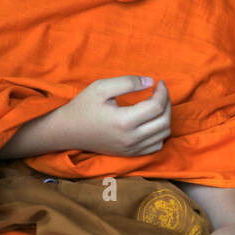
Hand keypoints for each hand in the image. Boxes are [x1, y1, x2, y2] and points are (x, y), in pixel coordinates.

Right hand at [53, 75, 170, 155]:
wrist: (67, 131)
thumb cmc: (83, 107)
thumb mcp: (101, 87)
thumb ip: (127, 82)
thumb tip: (151, 81)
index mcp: (124, 121)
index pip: (157, 107)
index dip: (163, 92)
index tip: (159, 83)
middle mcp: (131, 138)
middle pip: (164, 121)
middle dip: (167, 103)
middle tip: (159, 92)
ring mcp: (132, 148)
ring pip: (164, 134)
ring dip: (165, 117)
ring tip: (156, 104)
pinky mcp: (131, 153)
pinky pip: (157, 145)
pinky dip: (160, 132)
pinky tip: (151, 121)